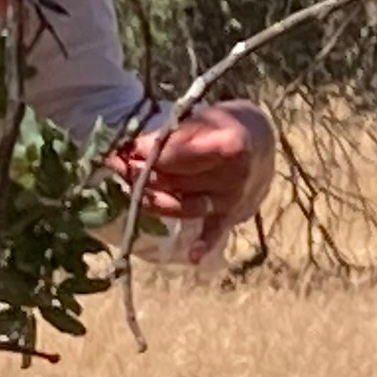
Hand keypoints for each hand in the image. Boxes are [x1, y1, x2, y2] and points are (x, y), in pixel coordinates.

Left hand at [104, 101, 274, 266]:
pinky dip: (205, 243)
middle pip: (180, 180)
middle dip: (143, 172)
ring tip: (130, 190)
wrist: (260, 142)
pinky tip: (193, 257)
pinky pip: (217, 230)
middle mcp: (236, 175)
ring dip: (153, 201)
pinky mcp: (232, 215)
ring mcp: (233, 198)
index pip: (181, 153)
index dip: (150, 152)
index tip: (126, 148)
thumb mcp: (202, 119)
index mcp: (232, 144)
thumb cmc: (222, 127)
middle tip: (116, 164)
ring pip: (186, 205)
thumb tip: (131, 150)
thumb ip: (170, 135)